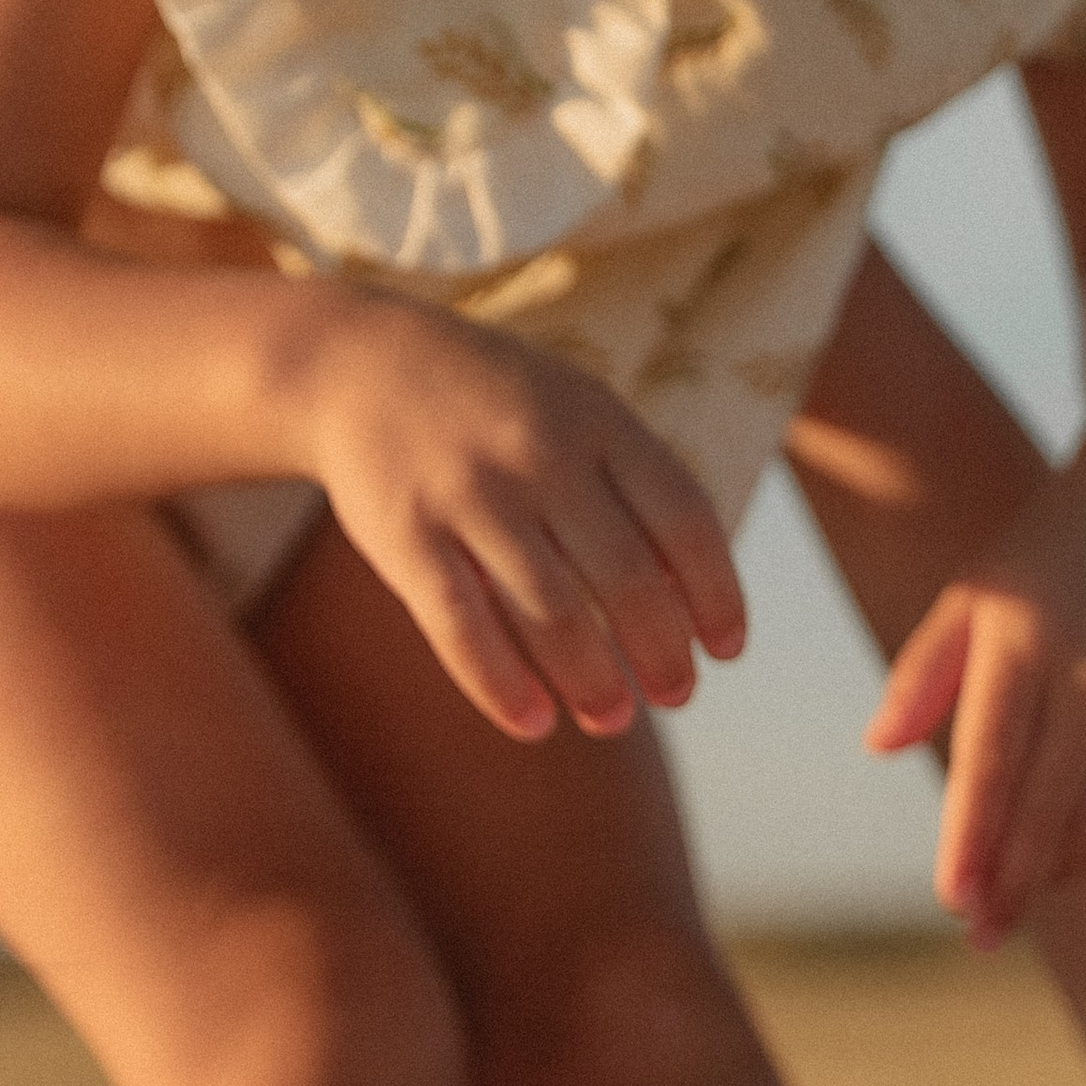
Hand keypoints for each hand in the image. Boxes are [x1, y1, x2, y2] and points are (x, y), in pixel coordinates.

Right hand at [303, 300, 744, 739]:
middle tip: (678, 695)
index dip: (715, 593)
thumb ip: (636, 482)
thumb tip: (692, 591)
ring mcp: (470, 494)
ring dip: (592, 681)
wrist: (359, 363)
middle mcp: (540, 454)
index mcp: (598, 419)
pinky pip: (462, 626)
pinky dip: (500, 685)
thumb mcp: (577, 409)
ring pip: (550, 612)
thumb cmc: (495, 404)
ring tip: (613, 720)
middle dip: (661, 651)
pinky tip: (533, 722)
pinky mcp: (405, 534)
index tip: (726, 649)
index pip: (685, 519)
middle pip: (625, 576)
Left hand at [863, 422, 1085, 942]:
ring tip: (1032, 880)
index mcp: (1023, 636)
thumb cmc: (1049, 553)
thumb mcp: (972, 591)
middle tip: (983, 931)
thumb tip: (879, 748)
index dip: (971, 843)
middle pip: (1048, 808)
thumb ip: (925, 672)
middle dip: (1012, 882)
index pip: (990, 764)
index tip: (954, 904)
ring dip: (1067, 867)